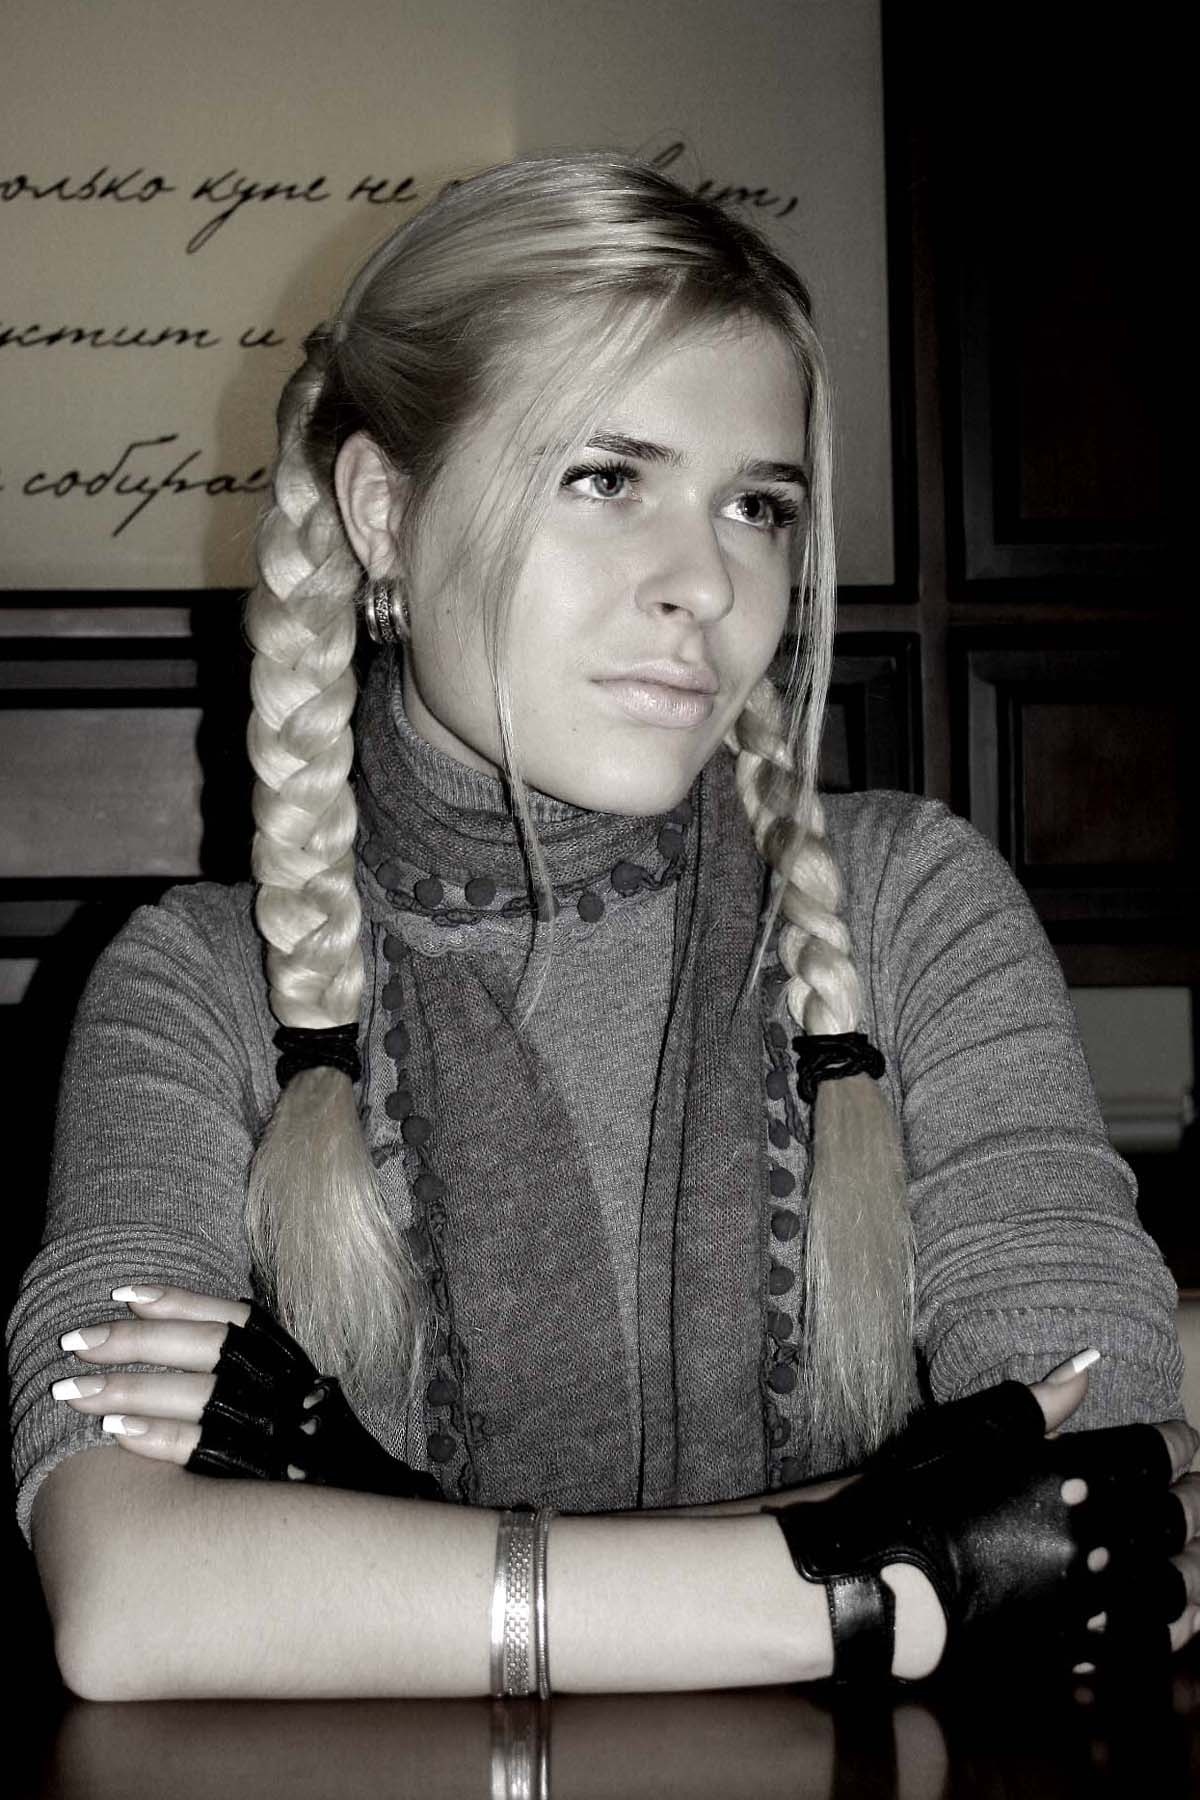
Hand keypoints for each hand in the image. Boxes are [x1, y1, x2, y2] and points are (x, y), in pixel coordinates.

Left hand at [54, 1285, 440, 1498]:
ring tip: (75, 1389)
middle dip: (136, 1341)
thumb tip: (186, 1340)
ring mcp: (282, 1429)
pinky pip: (205, 1449)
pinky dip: (159, 1437)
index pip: (234, 1316)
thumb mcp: (303, 1396)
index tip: (125, 1290)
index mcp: (296, 1363)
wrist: (379, 1510)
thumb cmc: (325, 1452)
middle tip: (77, 1342)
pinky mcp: (269, 1475)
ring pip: (196, 1395)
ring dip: (130, 1389)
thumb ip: (258, 1370)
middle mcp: (290, 1387)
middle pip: (205, 1349)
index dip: (179, 1299)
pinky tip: (115, 1432)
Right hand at [766, 1357, 1199, 1681]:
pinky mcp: (1075, 1643)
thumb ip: (1040, 1403)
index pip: (1152, 1454)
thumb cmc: (925, 1492)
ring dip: (1195, 1565)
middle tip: (1196, 1489)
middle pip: (1172, 1518)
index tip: (1182, 1437)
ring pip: (1175, 1584)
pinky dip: (1172, 1624)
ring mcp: (1089, 1596)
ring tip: (1197, 1554)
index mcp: (1075, 1475)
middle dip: (1193, 1500)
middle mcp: (1094, 1535)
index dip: (1175, 1442)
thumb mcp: (976, 1431)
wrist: (890, 1576)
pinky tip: (1180, 1613)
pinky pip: (1146, 1639)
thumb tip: (1087, 1369)